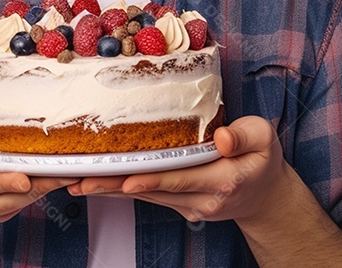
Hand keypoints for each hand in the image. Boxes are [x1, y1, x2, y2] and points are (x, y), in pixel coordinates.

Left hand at [68, 116, 287, 223]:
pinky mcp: (180, 205)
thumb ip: (244, 136)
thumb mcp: (264, 138)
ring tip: (76, 182)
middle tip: (80, 181)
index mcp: (223, 180)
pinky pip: (147, 197)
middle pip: (152, 191)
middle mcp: (202, 198)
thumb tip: (223, 137)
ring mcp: (189, 206)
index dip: (150, 179)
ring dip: (109, 189)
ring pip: (144, 196)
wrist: (265, 197)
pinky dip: (120, 189)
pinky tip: (96, 183)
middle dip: (114, 185)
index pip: (180, 178)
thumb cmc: (262, 160)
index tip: (124, 179)